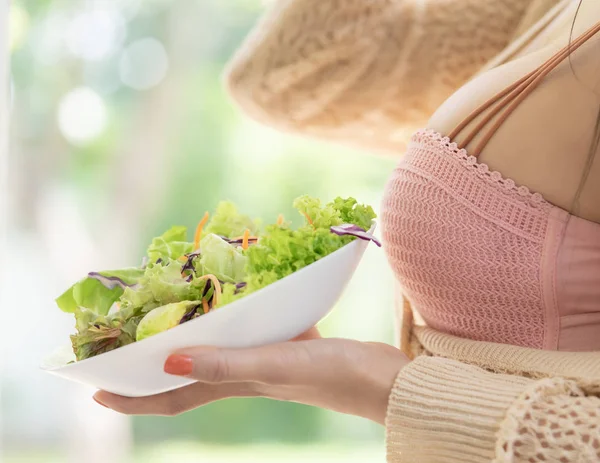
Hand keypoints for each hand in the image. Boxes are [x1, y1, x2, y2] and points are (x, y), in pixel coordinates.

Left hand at [93, 328, 408, 424]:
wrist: (382, 378)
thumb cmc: (331, 375)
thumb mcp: (275, 366)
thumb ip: (225, 364)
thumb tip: (167, 365)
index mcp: (236, 383)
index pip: (172, 397)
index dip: (133, 396)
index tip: (96, 389)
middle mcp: (244, 373)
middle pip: (186, 374)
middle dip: (151, 367)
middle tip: (123, 347)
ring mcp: (266, 358)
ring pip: (216, 349)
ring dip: (189, 338)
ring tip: (169, 316)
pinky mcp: (288, 343)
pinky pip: (249, 329)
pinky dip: (233, 317)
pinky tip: (237, 295)